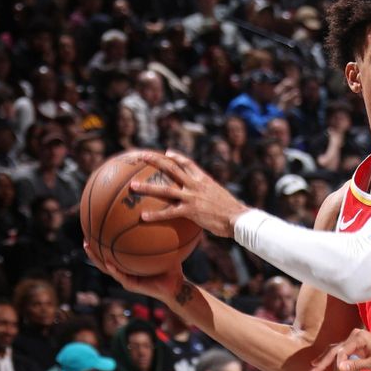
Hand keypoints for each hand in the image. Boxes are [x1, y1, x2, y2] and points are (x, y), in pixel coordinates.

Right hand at [83, 241, 184, 304]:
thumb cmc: (172, 268)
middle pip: (104, 261)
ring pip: (106, 269)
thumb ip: (161, 237)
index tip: (95, 233)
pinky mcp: (132, 285)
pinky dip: (114, 270)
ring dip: (97, 259)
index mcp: (129, 265)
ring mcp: (126, 279)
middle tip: (85, 239)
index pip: (112, 254)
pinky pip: (120, 276)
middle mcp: (125, 272)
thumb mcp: (166, 249)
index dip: (103, 246)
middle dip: (93, 251)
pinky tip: (109, 262)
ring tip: (89, 248)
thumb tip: (162, 217)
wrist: (176, 287)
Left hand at [129, 150, 248, 236]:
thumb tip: (203, 199)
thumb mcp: (220, 196)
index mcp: (204, 179)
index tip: (166, 152)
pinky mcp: (190, 211)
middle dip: (156, 161)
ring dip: (147, 187)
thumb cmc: (231, 210)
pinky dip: (155, 214)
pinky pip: (169, 212)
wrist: (238, 218)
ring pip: (165, 189)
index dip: (175, 157)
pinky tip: (143, 217)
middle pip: (172, 169)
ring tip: (133, 186)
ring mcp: (192, 197)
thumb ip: (208, 194)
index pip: (188, 163)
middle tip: (141, 157)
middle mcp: (196, 185)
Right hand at [310, 328, 370, 370]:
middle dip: (324, 362)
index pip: (342, 351)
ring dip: (330, 364)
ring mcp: (354, 339)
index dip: (338, 365)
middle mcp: (354, 336)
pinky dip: (338, 363)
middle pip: (335, 349)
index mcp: (359, 338)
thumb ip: (356, 365)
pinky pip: (343, 353)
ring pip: (337, 351)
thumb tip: (340, 368)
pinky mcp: (355, 345)